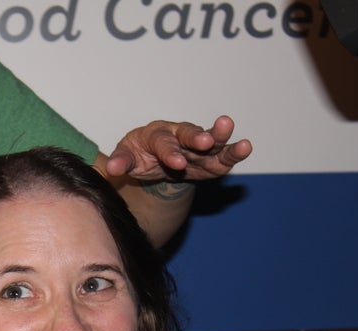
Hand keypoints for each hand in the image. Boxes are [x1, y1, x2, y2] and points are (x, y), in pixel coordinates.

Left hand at [104, 115, 251, 182]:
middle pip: (189, 135)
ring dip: (223, 141)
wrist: (152, 160)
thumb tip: (111, 169)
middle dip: (197, 139)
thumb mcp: (127, 158)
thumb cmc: (139, 155)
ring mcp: (196, 147)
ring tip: (241, 143)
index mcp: (156, 134)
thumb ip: (121, 162)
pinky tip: (246, 148)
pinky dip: (233, 154)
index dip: (169, 152)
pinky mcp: (209, 159)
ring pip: (212, 142)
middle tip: (206, 142)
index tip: (176, 163)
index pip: (162, 143)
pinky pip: (222, 157)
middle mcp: (179, 136)